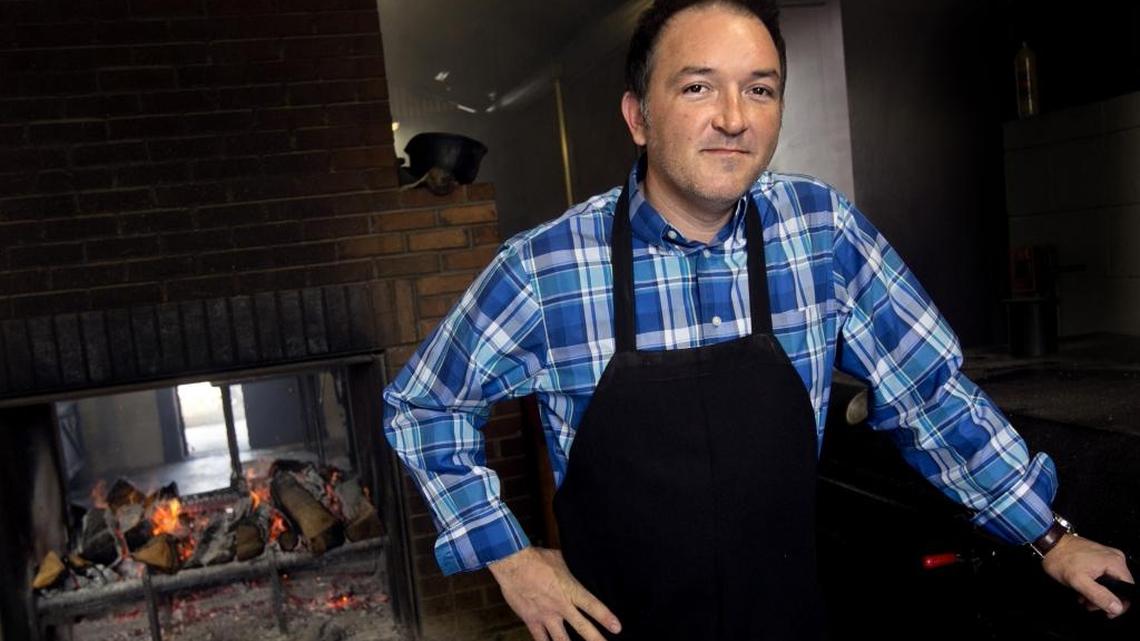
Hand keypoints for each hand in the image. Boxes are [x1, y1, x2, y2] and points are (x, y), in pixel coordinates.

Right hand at [488, 546, 621, 640]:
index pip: (593, 606)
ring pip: (561, 640)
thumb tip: (574, 567)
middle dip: (595, 640)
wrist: (512, 564)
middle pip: (582, 628)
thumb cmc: (536, 558)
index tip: (617, 628)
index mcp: (570, 590)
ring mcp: (546, 615)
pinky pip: (540, 639)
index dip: (606, 618)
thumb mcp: (559, 559)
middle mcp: (560, 606)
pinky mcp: (531, 620)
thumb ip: (568, 570)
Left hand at [1042, 534, 1133, 618]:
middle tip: (1090, 605)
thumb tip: (1116, 607)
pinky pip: (1104, 576)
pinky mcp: (1098, 557)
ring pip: (1111, 583)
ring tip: (1083, 598)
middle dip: (1105, 600)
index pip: (1129, 589)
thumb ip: (1099, 596)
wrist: (1049, 544)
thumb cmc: (1061, 559)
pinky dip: (1095, 585)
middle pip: (1120, 587)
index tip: (1109, 611)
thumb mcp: (1079, 581)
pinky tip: (1083, 589)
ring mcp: (1106, 556)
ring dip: (1098, 594)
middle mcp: (1114, 557)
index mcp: (1114, 562)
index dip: (1121, 603)